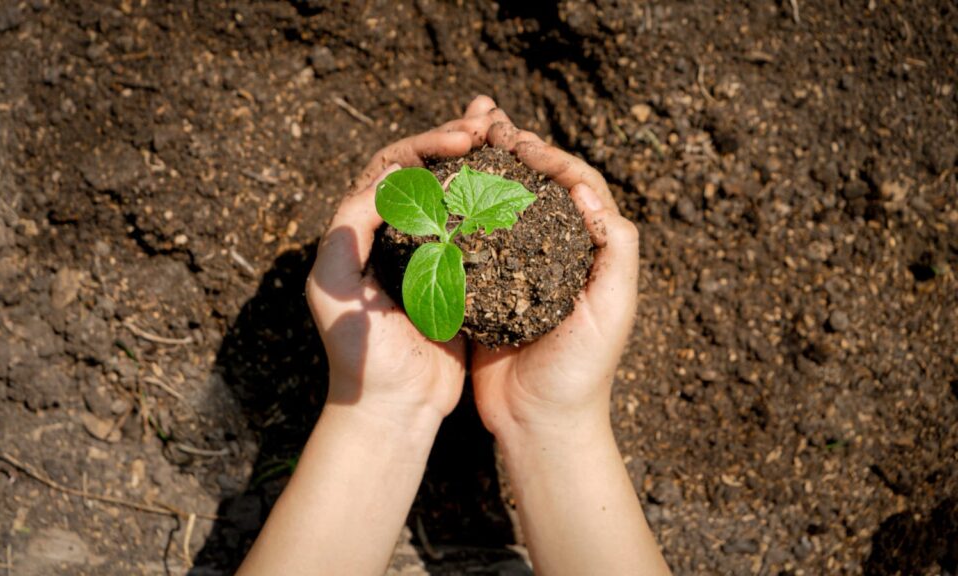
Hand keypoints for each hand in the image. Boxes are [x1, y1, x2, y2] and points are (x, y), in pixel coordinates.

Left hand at [305, 96, 498, 426]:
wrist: (393, 409)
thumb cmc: (360, 356)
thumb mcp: (334, 289)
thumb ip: (348, 231)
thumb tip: (382, 177)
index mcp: (359, 233)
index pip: (391, 168)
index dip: (426, 144)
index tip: (464, 138)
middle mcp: (391, 238)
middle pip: (424, 172)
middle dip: (455, 140)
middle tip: (491, 122)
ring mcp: (427, 257)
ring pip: (452, 195)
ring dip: (477, 163)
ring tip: (508, 138)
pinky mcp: (456, 280)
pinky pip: (475, 230)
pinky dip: (493, 205)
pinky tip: (520, 192)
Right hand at [469, 109, 640, 440]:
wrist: (539, 422)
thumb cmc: (583, 370)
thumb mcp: (612, 310)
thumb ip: (615, 250)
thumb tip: (587, 190)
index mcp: (591, 249)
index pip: (576, 184)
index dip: (551, 156)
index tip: (519, 142)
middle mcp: (555, 251)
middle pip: (537, 185)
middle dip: (513, 148)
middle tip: (483, 121)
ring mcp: (518, 267)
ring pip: (502, 204)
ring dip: (484, 169)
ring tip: (459, 140)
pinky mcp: (485, 286)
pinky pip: (473, 239)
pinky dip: (459, 210)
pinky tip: (437, 190)